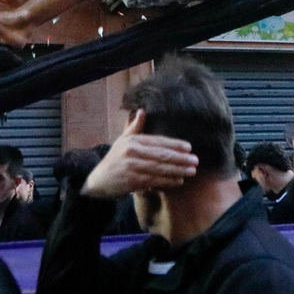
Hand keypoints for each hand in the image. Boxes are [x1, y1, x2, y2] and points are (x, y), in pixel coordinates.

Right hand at [82, 109, 198, 199]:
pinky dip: (167, 181)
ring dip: (177, 170)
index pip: (157, 141)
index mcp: (132, 141)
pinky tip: (178, 181)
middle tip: (195, 160)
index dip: (174, 144)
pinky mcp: (132, 181)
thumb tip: (142, 111)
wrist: (98, 180)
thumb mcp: (122, 141)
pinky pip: (154, 181)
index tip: (189, 147)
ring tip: (191, 171)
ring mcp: (132, 167)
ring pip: (159, 168)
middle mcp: (132, 152)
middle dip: (180, 158)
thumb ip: (134, 127)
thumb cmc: (114, 159)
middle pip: (161, 155)